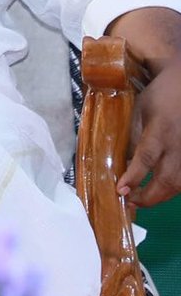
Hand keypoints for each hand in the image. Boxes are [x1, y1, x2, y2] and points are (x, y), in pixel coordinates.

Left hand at [122, 65, 180, 205]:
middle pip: (168, 180)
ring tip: (142, 199)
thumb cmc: (163, 95)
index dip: (134, 177)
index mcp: (160, 130)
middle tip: (130, 201)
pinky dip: (175, 187)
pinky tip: (162, 189)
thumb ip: (134, 134)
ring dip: (162, 196)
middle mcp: (179, 145)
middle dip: (148, 197)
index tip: (121, 190)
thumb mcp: (141, 109)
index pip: (147, 158)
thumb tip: (122, 159)